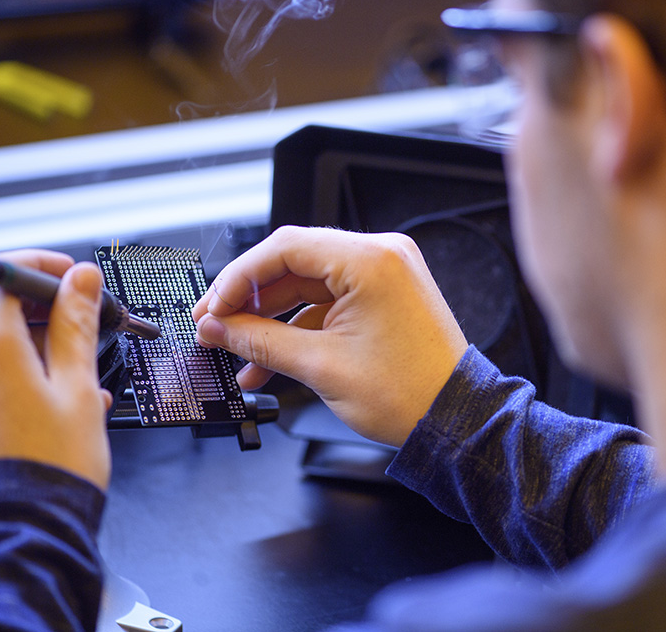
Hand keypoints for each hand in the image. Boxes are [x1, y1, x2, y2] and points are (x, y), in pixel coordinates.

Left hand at [0, 250, 112, 490]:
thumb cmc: (50, 467)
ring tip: (77, 374)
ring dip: (30, 343)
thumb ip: (76, 324)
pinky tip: (51, 398)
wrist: (20, 530)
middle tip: (84, 323)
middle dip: (40, 308)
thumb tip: (80, 280)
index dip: (43, 268)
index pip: (4, 273)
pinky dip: (11, 372)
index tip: (74, 277)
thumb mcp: (79, 385)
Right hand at [192, 226, 467, 446]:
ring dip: (271, 319)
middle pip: (294, 263)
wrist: (454, 418)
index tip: (211, 307)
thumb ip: (259, 340)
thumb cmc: (409, 394)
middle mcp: (381, 256)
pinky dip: (300, 327)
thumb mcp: (320, 366)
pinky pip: (329, 302)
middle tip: (215, 327)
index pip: (284, 248)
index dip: (238, 278)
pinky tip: (270, 358)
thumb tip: (217, 328)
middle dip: (249, 300)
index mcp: (370, 260)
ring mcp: (385, 275)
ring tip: (238, 352)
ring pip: (308, 285)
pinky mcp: (385, 296)